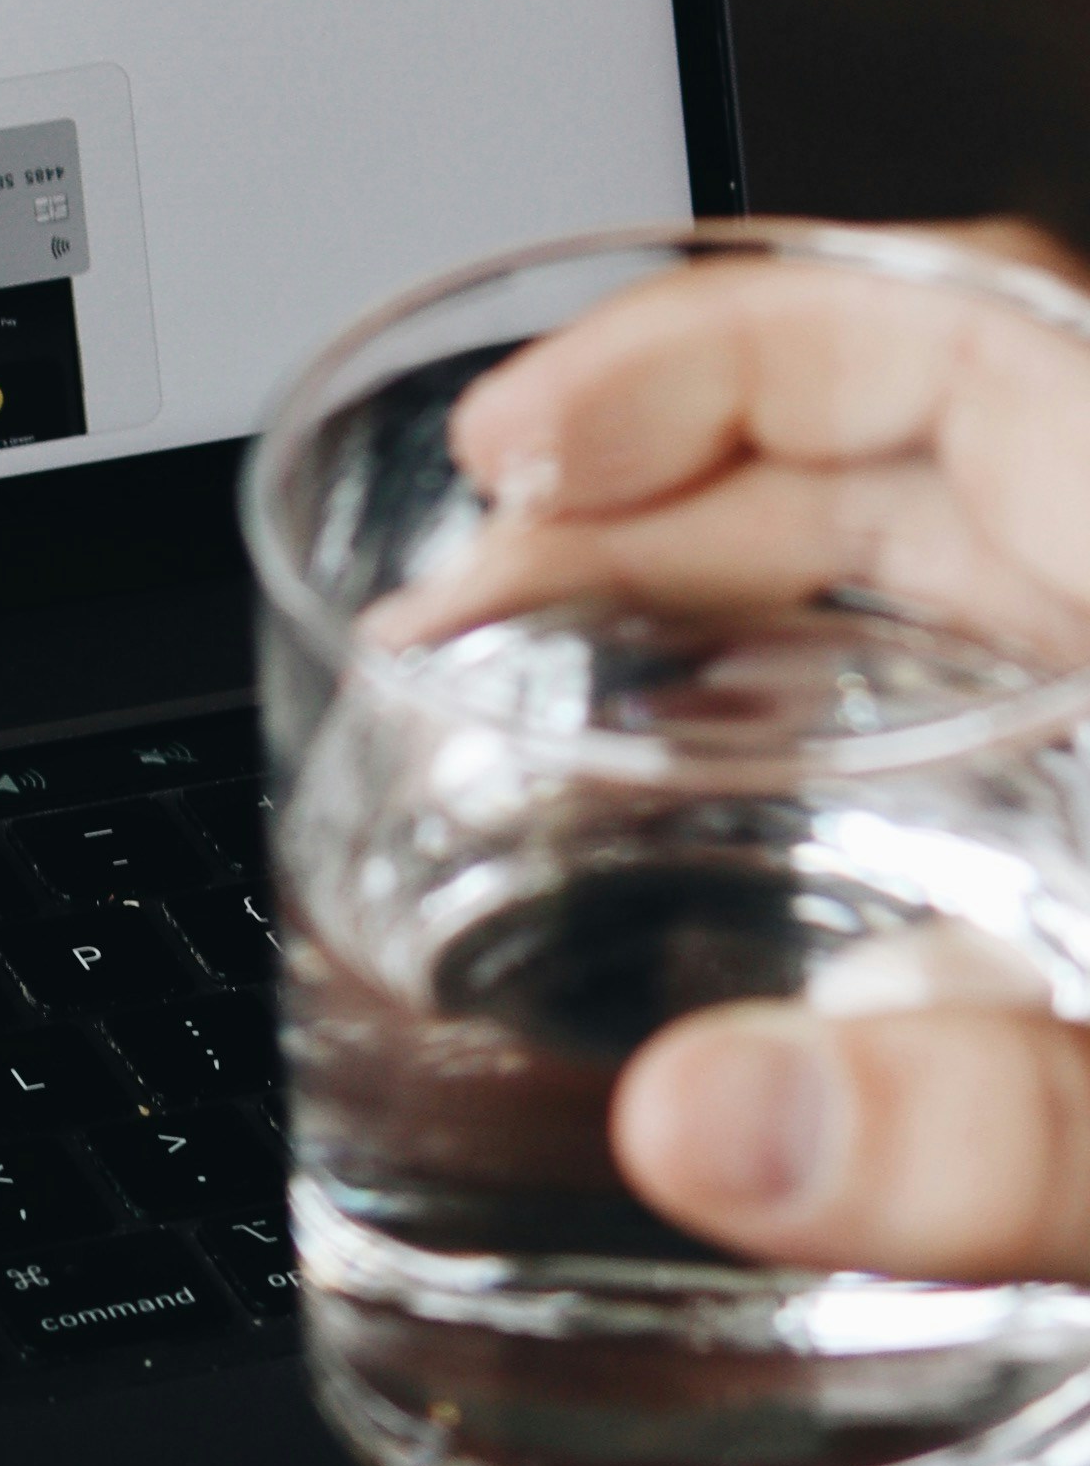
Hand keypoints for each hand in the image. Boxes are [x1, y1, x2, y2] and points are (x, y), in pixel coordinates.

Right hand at [431, 226, 1089, 1274]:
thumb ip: (1015, 1135)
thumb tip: (707, 1122)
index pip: (951, 330)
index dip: (704, 346)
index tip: (516, 448)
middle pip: (904, 458)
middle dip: (647, 508)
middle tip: (451, 613)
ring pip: (939, 602)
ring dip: (716, 633)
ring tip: (519, 702)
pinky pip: (985, 748)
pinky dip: (820, 764)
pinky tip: (709, 862)